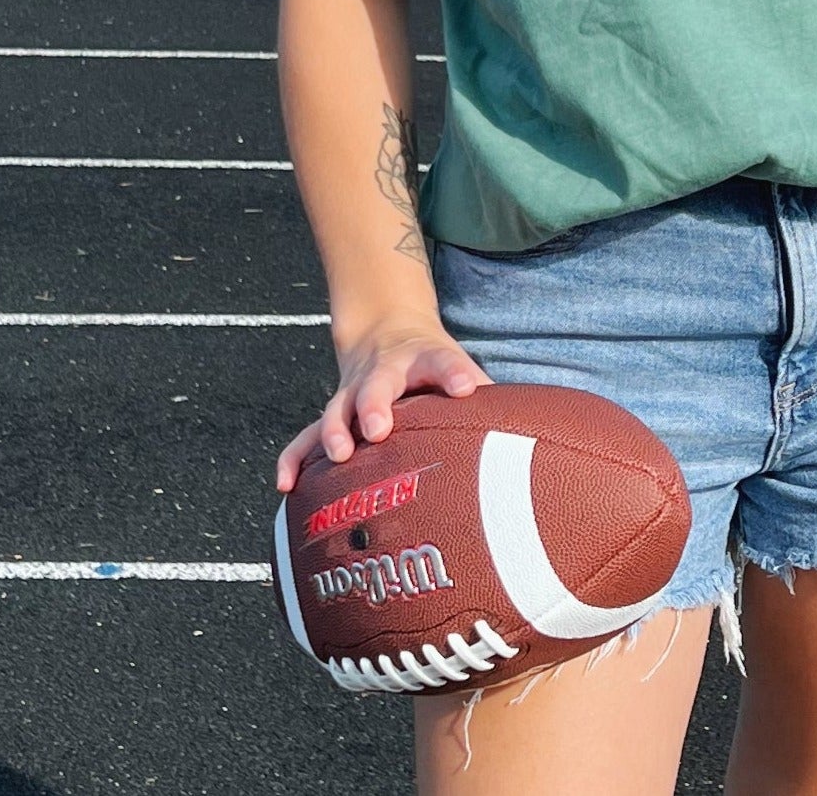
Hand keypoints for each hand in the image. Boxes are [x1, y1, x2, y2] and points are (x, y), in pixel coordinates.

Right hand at [276, 316, 491, 491]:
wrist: (386, 330)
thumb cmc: (432, 365)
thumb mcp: (460, 366)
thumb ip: (484, 395)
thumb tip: (529, 430)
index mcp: (424, 359)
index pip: (443, 363)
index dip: (455, 374)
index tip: (466, 389)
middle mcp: (384, 373)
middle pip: (378, 386)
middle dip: (375, 406)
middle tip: (379, 429)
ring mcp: (353, 392)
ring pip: (337, 408)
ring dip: (334, 431)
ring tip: (339, 455)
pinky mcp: (333, 412)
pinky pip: (305, 437)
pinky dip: (295, 459)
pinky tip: (287, 485)